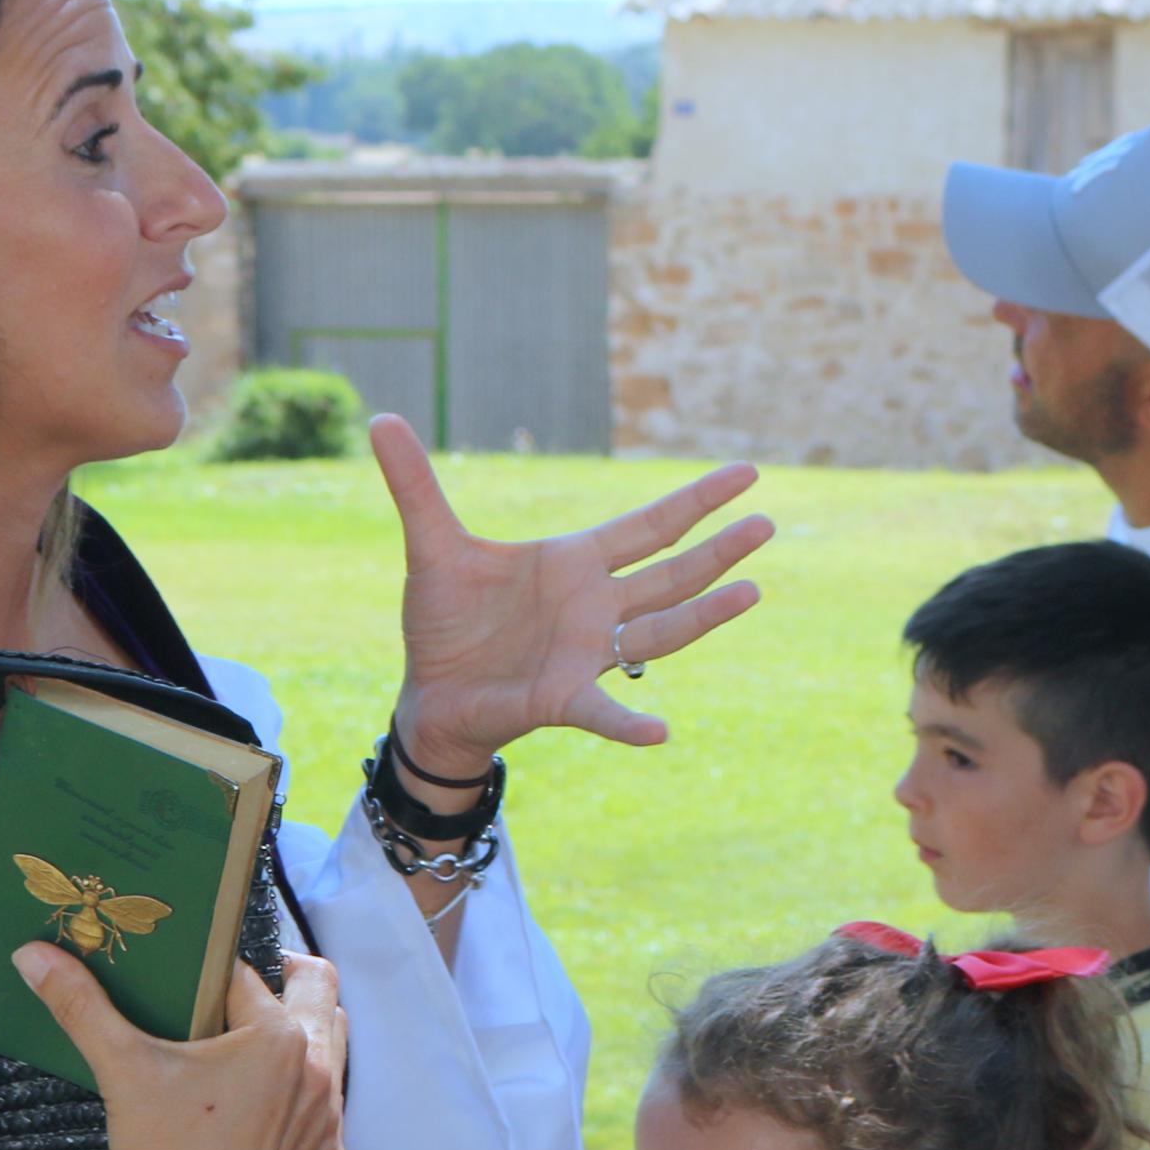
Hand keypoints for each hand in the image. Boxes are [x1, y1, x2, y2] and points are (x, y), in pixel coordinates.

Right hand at [21, 945, 345, 1149]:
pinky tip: (260, 1109)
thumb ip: (81, 1006)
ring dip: (298, 1038)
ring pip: (329, 1050)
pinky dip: (300, 1098)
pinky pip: (325, 1110)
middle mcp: (320, 1073)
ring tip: (248, 1047)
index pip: (246, 978)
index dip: (214, 974)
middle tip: (233, 996)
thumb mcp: (123, 1071)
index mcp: (281, 1038)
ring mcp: (329, 1121)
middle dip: (281, 985)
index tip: (190, 981)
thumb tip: (33, 955)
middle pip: (315, 994)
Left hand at [370, 414, 772, 769]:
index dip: (697, 499)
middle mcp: (596, 606)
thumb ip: (415, 484)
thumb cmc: (444, 621)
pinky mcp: (561, 698)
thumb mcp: (432, 544)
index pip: (649, 525)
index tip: (747, 474)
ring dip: (705, 616)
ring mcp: (586, 653)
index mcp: (576, 563)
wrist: (429, 693)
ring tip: (752, 593)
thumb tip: (382, 417)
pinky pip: (602, 710)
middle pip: (671, 573)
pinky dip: (629, 723)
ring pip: (660, 631)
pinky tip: (659, 731)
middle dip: (717, 550)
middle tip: (768, 524)